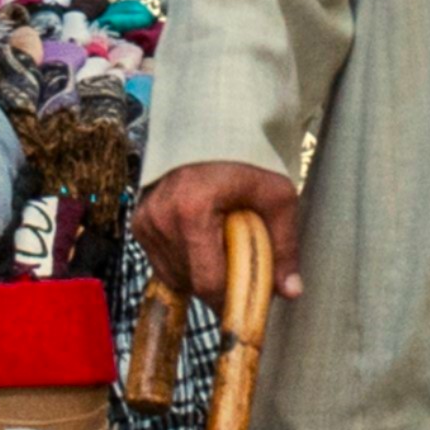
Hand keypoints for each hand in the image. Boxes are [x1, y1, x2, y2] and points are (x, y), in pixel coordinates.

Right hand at [140, 159, 304, 308]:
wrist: (211, 129)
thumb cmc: (247, 158)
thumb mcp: (276, 196)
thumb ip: (284, 245)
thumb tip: (290, 291)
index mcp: (192, 210)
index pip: (208, 281)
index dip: (232, 298)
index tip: (250, 301)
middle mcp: (161, 218)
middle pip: (192, 283)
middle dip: (220, 283)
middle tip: (241, 260)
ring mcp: (146, 221)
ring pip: (176, 277)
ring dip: (201, 272)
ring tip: (221, 243)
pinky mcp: (138, 223)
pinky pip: (162, 263)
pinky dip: (185, 261)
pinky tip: (202, 241)